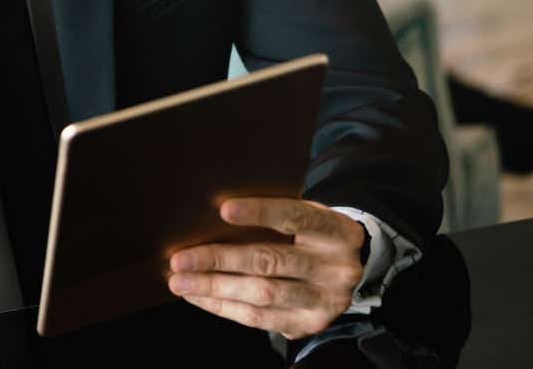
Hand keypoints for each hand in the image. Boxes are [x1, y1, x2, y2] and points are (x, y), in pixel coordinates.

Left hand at [167, 198, 366, 338]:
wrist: (352, 270)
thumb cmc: (314, 235)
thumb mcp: (308, 216)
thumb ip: (275, 216)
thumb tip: (212, 216)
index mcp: (337, 233)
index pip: (296, 217)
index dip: (260, 212)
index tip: (222, 209)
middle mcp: (336, 269)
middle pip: (271, 262)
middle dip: (220, 260)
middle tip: (180, 259)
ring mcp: (325, 301)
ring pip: (262, 294)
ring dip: (215, 288)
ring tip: (180, 281)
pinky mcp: (310, 324)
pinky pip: (260, 319)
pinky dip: (225, 307)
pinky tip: (199, 296)